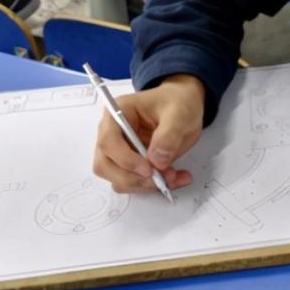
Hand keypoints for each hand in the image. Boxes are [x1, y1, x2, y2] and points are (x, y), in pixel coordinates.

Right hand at [93, 74, 204, 193]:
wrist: (184, 106)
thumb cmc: (178, 103)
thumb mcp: (179, 114)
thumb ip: (168, 135)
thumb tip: (157, 161)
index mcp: (118, 113)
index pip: (108, 141)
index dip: (125, 159)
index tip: (148, 169)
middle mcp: (112, 133)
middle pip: (105, 165)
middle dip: (133, 178)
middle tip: (162, 179)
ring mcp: (119, 151)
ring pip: (118, 179)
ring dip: (144, 185)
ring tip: (174, 178)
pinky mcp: (131, 164)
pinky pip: (134, 182)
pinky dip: (152, 186)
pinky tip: (174, 179)